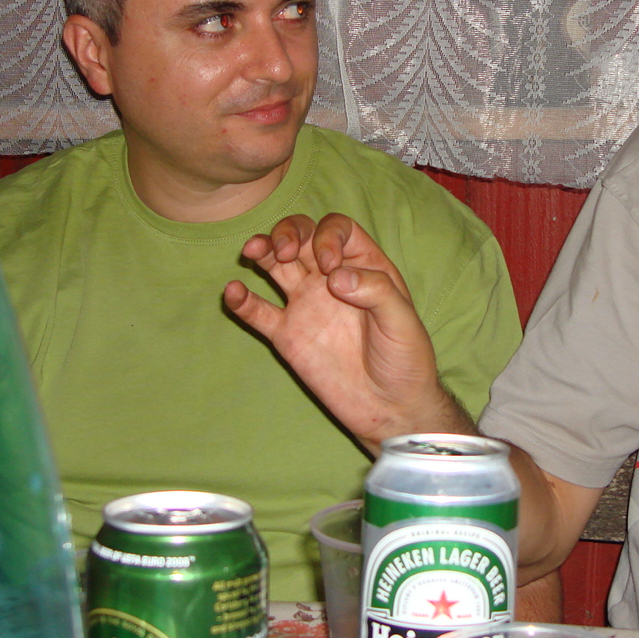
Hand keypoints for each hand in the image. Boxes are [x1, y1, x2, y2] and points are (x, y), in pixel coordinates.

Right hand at [222, 214, 469, 450]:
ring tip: (251, 250)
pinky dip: (242, 300)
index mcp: (363, 267)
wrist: (389, 408)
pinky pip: (258, 312)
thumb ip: (377, 291)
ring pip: (275, 265)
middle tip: (283, 252)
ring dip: (261, 250)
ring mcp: (306, 305)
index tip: (329, 267)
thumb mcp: (403, 321)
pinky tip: (233, 291)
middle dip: (288, 232)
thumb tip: (334, 276)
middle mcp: (330, 279)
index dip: (327, 237)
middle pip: (301, 237)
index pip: (337, 229)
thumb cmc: (405, 360)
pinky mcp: (286, 335)